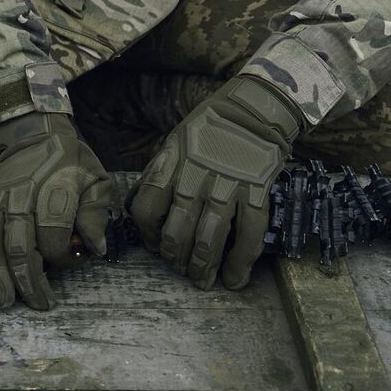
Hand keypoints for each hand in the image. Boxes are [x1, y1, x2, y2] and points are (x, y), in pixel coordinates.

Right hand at [0, 111, 114, 310]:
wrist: (37, 134)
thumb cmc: (72, 165)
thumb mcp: (97, 181)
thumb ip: (96, 213)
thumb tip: (93, 246)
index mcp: (54, 188)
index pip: (53, 229)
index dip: (62, 253)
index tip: (72, 260)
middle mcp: (20, 194)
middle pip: (17, 242)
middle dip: (27, 278)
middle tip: (39, 303)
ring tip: (3, 300)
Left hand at [130, 75, 302, 290]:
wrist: (253, 110)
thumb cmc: (208, 131)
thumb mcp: (173, 144)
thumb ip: (157, 175)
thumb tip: (134, 207)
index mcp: (170, 162)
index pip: (146, 206)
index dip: (148, 234)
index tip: (155, 246)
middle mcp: (195, 174)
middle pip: (177, 227)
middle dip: (176, 257)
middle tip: (180, 270)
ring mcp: (228, 184)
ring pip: (211, 236)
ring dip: (204, 265)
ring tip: (202, 280)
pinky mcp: (257, 191)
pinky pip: (249, 234)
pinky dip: (241, 262)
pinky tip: (235, 278)